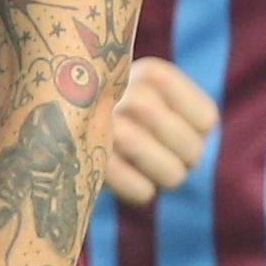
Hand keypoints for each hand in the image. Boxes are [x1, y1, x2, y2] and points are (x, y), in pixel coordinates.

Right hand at [104, 56, 218, 204]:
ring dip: (163, 177)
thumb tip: (196, 150)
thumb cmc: (121, 108)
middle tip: (166, 154)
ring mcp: (106, 128)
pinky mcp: (91, 161)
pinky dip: (139, 190)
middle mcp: (129, 93)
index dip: (197, 132)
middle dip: (184, 160)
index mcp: (152, 73)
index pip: (207, 120)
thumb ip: (180, 111)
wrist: (58, 113)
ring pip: (172, 173)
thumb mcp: (149, 92)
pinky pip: (142, 192)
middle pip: (191, 149)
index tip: (179, 127)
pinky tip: (125, 177)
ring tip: (147, 165)